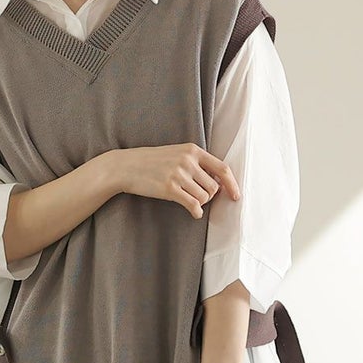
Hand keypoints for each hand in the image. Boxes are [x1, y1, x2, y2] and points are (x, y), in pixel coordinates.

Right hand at [110, 144, 240, 219]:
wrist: (126, 166)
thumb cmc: (152, 162)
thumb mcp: (176, 153)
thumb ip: (196, 163)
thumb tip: (218, 182)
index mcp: (192, 150)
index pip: (222, 168)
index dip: (232, 184)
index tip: (236, 196)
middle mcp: (188, 161)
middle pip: (214, 187)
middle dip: (209, 196)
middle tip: (197, 197)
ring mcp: (179, 174)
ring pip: (204, 197)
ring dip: (200, 203)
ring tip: (189, 200)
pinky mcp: (169, 188)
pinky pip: (193, 204)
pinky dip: (196, 211)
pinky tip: (193, 212)